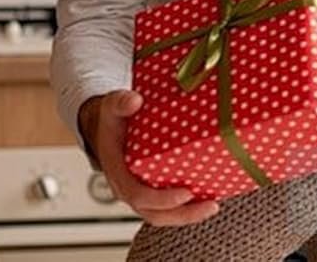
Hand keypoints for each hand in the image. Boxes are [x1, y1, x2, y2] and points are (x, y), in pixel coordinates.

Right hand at [77, 90, 219, 227]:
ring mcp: (138, 194)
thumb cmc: (111, 121)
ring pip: (162, 216)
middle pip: (155, 214)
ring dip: (188, 215)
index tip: (185, 193)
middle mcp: (127, 189)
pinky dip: (184, 208)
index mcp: (118, 172)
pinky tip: (204, 197)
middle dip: (183, 214)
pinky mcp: (149, 192)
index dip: (162, 199)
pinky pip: (166, 208)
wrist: (104, 130)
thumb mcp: (111, 107)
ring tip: (212, 205)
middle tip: (209, 204)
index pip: (138, 195)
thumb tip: (135, 100)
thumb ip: (121, 102)